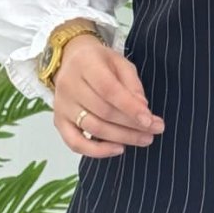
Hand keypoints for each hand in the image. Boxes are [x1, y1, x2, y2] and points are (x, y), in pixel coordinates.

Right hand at [53, 34, 164, 159]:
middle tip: (154, 131)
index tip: (150, 120)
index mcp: (85, 64)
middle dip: (131, 125)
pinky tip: (118, 149)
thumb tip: (142, 109)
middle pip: (103, 111)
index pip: (109, 90)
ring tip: (144, 139)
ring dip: (121, 137)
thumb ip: (132, 84)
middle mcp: (69, 85)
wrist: (70, 61)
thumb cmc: (99, 62)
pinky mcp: (59, 121)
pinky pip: (75, 143)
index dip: (130, 107)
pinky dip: (97, 151)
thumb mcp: (120, 62)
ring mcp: (62, 105)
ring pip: (93, 128)